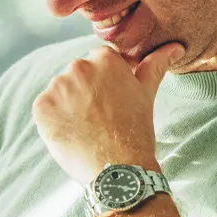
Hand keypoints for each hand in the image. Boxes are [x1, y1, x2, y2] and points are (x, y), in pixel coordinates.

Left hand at [32, 42, 183, 183]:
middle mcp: (78, 66)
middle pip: (77, 76)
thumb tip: (175, 47)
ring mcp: (57, 87)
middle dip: (85, 93)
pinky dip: (54, 121)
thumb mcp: (146, 93)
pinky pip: (45, 110)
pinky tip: (71, 134)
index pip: (98, 63)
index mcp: (104, 58)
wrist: (118, 169)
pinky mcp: (41, 107)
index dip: (104, 85)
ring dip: (68, 107)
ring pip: (60, 93)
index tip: (111, 103)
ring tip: (86, 128)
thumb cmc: (135, 131)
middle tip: (100, 119)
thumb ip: (156, 65)